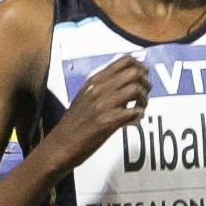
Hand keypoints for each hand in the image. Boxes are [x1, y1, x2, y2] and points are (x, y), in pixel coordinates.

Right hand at [39, 53, 149, 168]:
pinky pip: (133, 112)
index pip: (124, 61)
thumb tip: (124, 80)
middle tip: (145, 93)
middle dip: (145, 82)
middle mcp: (99, 89)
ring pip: (136, 90)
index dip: (140, 66)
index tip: (143, 75)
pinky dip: (139, 114)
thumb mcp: (85, 96)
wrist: (60, 145)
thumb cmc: (73, 123)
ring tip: (141, 107)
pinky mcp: (108, 122)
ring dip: (144, 99)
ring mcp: (103, 105)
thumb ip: (102, 86)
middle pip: (134, 73)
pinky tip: (135, 119)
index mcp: (94, 81)